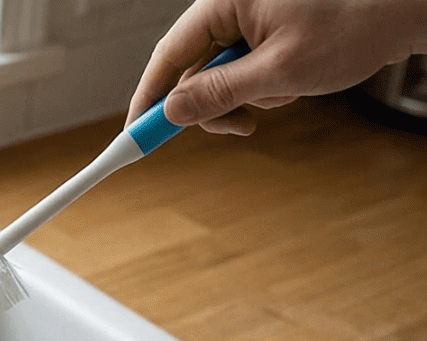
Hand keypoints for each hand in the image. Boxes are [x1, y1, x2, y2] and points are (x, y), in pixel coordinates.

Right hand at [127, 0, 426, 134]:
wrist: (405, 12)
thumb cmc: (353, 27)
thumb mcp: (280, 72)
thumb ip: (219, 93)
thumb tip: (172, 112)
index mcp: (223, 3)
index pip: (167, 56)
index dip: (148, 99)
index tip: (133, 136)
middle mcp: (230, 8)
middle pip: (191, 71)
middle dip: (213, 105)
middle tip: (239, 128)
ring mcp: (249, 21)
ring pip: (219, 77)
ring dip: (245, 98)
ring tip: (285, 94)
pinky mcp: (266, 34)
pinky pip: (243, 72)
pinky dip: (263, 89)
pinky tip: (293, 84)